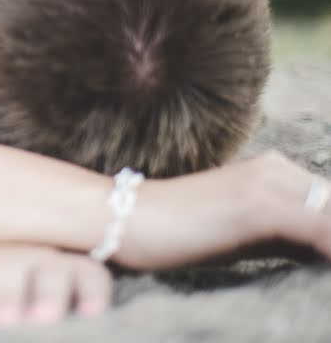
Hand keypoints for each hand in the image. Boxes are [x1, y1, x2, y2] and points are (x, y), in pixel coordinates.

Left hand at [0, 244, 112, 327]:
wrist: (37, 261)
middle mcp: (12, 261)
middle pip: (4, 275)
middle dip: (3, 299)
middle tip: (1, 324)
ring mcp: (51, 265)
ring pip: (51, 277)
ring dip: (48, 299)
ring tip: (43, 321)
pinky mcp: (88, 273)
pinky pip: (94, 280)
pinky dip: (95, 298)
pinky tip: (93, 317)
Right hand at [117, 151, 330, 269]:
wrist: (128, 220)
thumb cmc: (180, 234)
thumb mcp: (246, 236)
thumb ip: (289, 240)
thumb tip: (323, 254)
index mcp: (276, 172)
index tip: (327, 259)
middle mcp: (278, 169)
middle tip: (326, 263)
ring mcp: (268, 183)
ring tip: (326, 269)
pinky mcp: (258, 203)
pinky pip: (324, 231)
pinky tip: (324, 270)